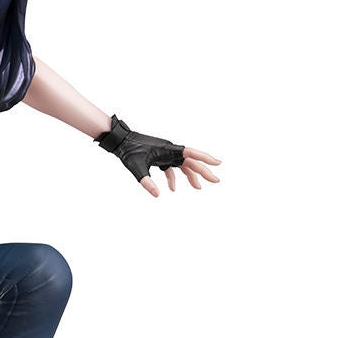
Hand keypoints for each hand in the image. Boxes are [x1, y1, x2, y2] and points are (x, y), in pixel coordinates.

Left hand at [96, 114, 220, 197]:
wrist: (120, 142)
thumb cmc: (129, 151)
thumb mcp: (137, 168)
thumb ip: (147, 182)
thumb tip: (157, 195)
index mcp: (169, 150)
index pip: (192, 154)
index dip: (206, 158)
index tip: (218, 163)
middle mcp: (170, 150)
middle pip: (191, 162)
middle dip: (204, 172)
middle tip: (216, 181)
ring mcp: (165, 154)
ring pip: (182, 165)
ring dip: (190, 176)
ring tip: (198, 188)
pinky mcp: (159, 157)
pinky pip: (170, 168)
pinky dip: (173, 178)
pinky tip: (172, 189)